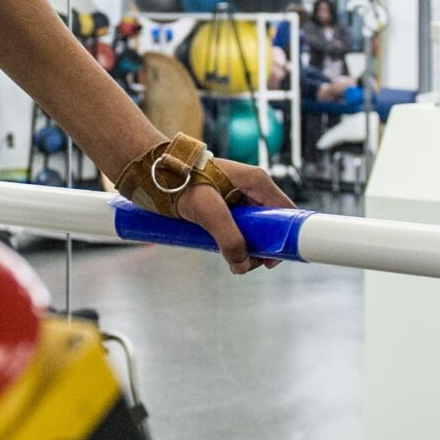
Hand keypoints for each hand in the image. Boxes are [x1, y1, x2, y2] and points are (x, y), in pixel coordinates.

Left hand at [178, 159, 294, 273]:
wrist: (153, 174)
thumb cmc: (180, 183)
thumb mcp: (208, 210)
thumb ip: (228, 238)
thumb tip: (242, 265)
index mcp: (256, 181)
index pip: (286, 211)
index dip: (285, 238)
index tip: (270, 261)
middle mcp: (250, 187)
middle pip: (270, 224)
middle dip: (260, 247)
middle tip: (244, 264)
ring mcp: (237, 196)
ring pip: (253, 228)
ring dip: (244, 247)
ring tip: (229, 261)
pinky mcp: (223, 204)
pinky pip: (236, 227)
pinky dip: (231, 241)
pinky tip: (219, 250)